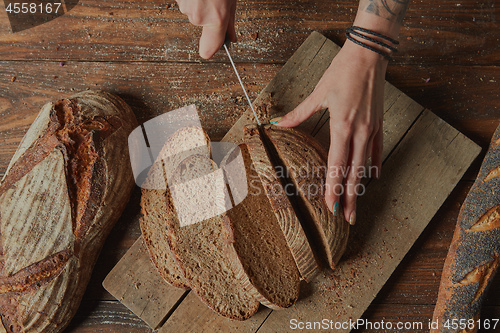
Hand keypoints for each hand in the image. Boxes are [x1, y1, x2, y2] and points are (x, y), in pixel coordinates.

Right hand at [176, 0, 236, 58]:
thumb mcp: (230, 1)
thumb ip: (229, 21)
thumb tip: (230, 36)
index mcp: (216, 17)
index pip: (209, 49)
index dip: (212, 49)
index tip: (215, 48)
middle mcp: (199, 16)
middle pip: (202, 26)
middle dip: (208, 17)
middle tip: (215, 3)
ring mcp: (186, 7)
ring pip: (193, 13)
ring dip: (199, 6)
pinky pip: (186, 4)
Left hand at [275, 39, 386, 224]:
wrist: (369, 56)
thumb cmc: (342, 72)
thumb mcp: (318, 93)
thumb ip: (298, 113)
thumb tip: (278, 123)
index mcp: (343, 126)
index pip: (337, 165)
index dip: (334, 189)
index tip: (331, 207)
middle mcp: (361, 132)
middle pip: (355, 174)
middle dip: (350, 199)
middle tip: (346, 219)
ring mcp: (373, 130)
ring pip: (366, 167)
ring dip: (361, 189)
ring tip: (356, 206)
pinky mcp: (379, 125)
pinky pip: (377, 152)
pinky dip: (372, 168)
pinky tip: (371, 179)